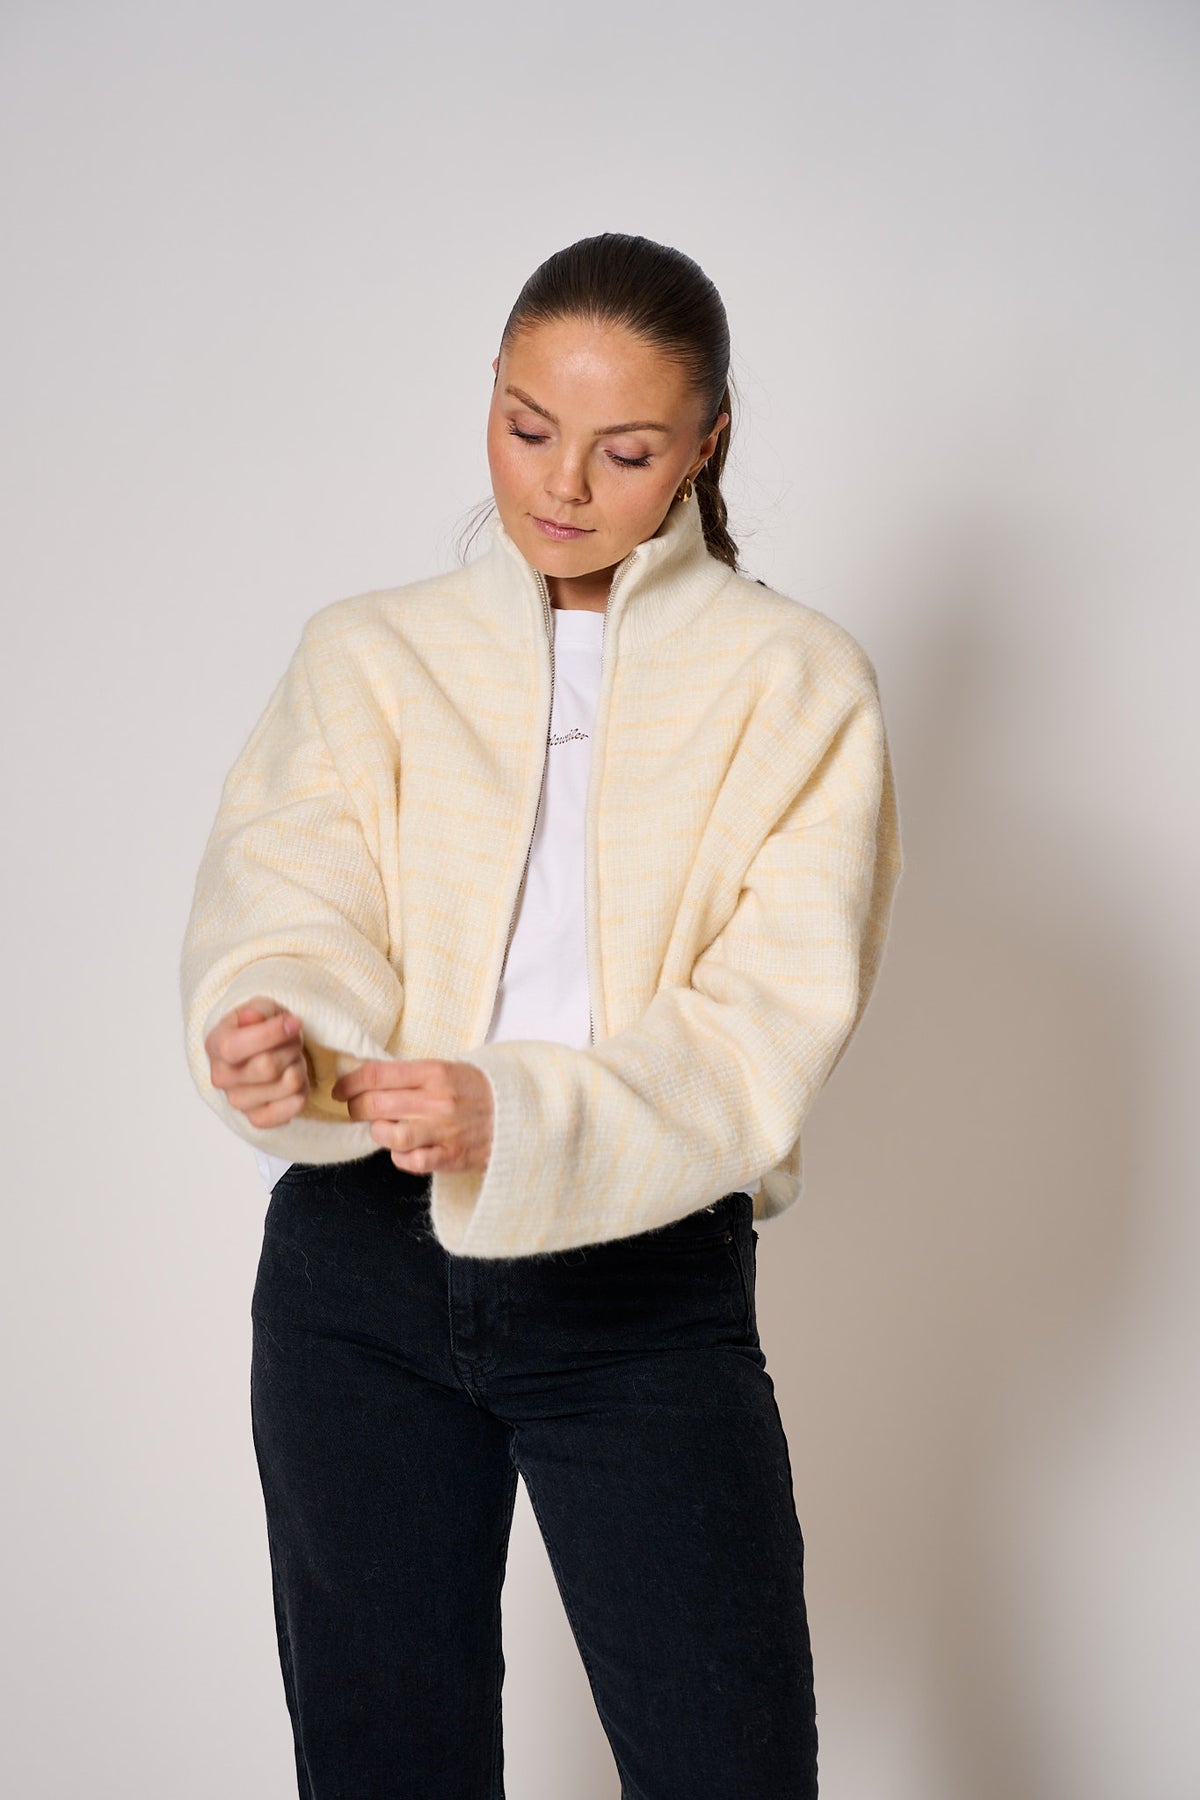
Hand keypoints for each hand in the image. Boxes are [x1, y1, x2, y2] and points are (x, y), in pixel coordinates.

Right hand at [205, 998, 311, 1126]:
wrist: (261, 1049)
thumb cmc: (261, 1027)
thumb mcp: (261, 1009)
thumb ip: (257, 1011)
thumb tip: (251, 1017)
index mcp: (215, 1045)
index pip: (234, 1047)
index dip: (270, 1034)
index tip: (293, 1022)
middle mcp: (221, 1077)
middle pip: (267, 1067)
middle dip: (290, 1048)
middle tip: (292, 1040)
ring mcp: (237, 1101)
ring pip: (287, 1085)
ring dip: (299, 1067)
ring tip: (291, 1059)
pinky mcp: (257, 1118)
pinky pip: (289, 1109)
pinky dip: (301, 1092)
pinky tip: (293, 1079)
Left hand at [331, 1059, 493, 1175]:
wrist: (522, 1114)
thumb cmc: (479, 1091)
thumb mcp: (450, 1069)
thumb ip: (414, 1075)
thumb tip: (371, 1079)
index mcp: (435, 1072)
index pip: (377, 1074)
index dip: (350, 1082)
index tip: (341, 1089)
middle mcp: (437, 1100)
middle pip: (376, 1104)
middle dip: (356, 1108)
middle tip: (356, 1110)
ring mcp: (444, 1130)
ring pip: (390, 1135)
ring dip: (378, 1133)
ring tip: (383, 1130)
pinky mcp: (451, 1156)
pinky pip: (412, 1161)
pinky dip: (401, 1157)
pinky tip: (404, 1151)